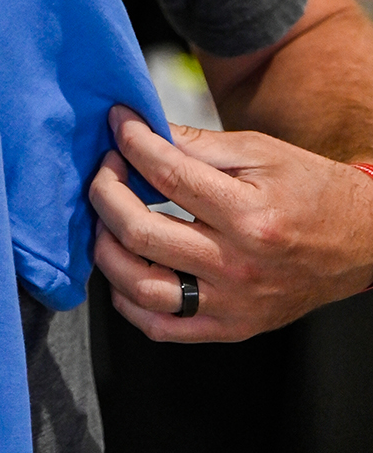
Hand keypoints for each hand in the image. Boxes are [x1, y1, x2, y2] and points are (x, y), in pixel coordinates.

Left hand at [91, 105, 372, 341]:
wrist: (360, 241)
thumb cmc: (310, 189)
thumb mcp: (260, 151)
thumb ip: (198, 143)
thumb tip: (143, 129)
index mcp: (248, 215)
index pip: (167, 177)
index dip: (131, 143)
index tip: (118, 124)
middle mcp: (238, 265)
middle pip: (141, 233)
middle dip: (105, 192)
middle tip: (105, 169)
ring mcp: (232, 304)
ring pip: (140, 287)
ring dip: (105, 248)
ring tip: (106, 218)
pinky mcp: (230, 328)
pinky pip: (161, 327)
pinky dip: (128, 300)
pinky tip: (123, 266)